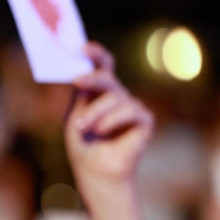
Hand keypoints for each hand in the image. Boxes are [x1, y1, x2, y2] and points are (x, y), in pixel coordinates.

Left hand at [65, 42, 153, 204]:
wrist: (95, 171)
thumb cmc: (83, 145)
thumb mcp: (75, 116)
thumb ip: (80, 95)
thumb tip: (79, 71)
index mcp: (99, 92)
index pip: (102, 65)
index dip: (96, 54)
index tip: (83, 48)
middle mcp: (118, 95)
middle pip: (107, 77)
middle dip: (92, 77)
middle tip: (77, 81)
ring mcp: (132, 106)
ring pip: (114, 97)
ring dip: (94, 113)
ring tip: (82, 128)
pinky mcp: (145, 120)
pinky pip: (129, 110)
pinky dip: (111, 121)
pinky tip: (102, 132)